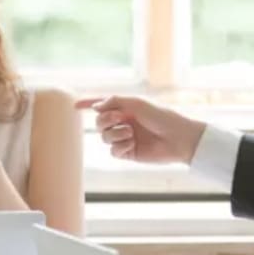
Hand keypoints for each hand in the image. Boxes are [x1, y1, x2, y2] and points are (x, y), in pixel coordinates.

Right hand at [75, 96, 204, 163]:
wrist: (178, 138)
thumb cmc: (161, 117)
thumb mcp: (137, 103)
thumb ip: (114, 101)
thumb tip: (96, 107)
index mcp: (126, 108)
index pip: (103, 105)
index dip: (88, 104)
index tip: (75, 105)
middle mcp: (124, 122)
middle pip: (99, 122)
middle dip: (105, 120)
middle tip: (118, 118)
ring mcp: (126, 138)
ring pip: (104, 137)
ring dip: (115, 134)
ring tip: (130, 133)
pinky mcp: (129, 153)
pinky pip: (113, 151)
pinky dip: (120, 147)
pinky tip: (132, 145)